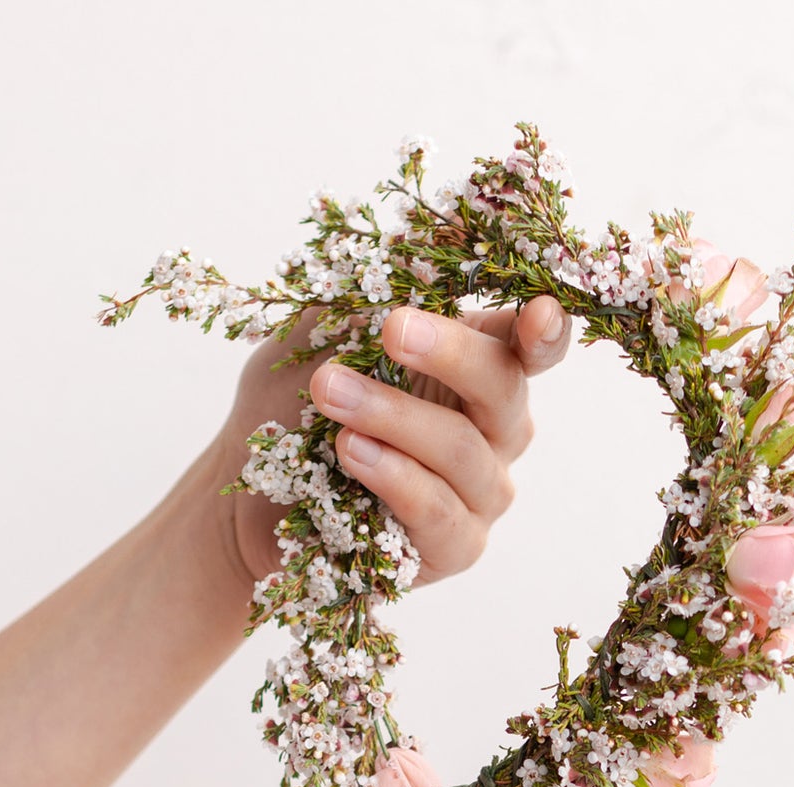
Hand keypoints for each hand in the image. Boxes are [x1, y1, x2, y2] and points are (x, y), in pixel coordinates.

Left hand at [208, 296, 570, 590]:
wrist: (249, 494)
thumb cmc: (292, 404)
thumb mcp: (318, 330)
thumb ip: (368, 288)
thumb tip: (411, 232)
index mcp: (476, 368)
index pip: (531, 344)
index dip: (545, 329)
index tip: (537, 312)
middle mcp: (493, 431)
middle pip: (504, 388)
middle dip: (449, 354)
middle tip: (392, 328)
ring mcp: (480, 492)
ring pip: (464, 451)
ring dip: (394, 417)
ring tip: (328, 394)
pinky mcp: (455, 546)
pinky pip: (439, 511)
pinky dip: (394, 477)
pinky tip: (352, 453)